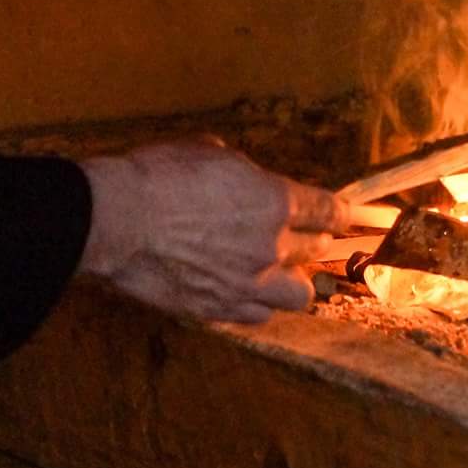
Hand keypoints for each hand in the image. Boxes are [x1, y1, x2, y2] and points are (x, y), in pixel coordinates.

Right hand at [77, 140, 344, 323]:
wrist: (117, 219)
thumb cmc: (158, 176)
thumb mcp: (208, 151)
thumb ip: (240, 171)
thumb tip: (243, 178)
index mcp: (274, 200)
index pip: (328, 210)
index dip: (342, 213)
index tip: (350, 215)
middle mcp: (271, 247)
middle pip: (315, 251)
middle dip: (312, 241)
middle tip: (302, 237)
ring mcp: (247, 284)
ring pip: (298, 295)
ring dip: (293, 281)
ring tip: (277, 273)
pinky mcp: (219, 309)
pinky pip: (257, 316)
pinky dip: (256, 304)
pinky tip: (245, 294)